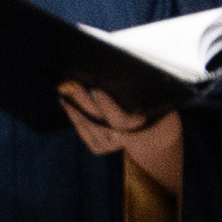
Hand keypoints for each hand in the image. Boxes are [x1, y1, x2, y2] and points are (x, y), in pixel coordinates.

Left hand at [58, 84, 186, 190]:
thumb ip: (141, 92)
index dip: (108, 107)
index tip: (98, 90)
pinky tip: (68, 107)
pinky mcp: (101, 148)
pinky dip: (75, 120)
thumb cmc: (153, 109)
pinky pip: (84, 135)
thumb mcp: (156, 99)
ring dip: (74, 110)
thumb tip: (117, 73)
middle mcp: (125, 138)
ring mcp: (112, 144)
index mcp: (142, 126)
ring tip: (65, 93)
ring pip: (89, 129)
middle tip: (74, 86)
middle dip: (85, 103)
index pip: (121, 121)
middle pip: (100, 123)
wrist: (156, 136)